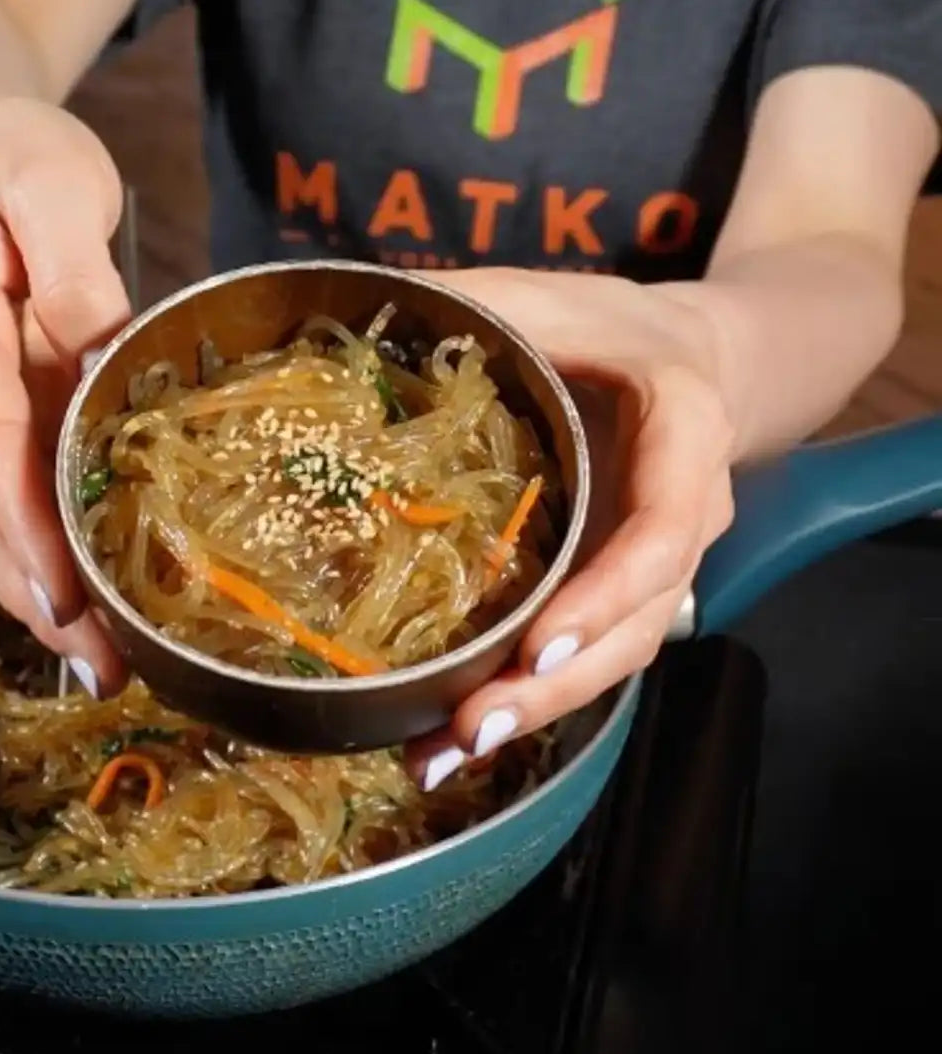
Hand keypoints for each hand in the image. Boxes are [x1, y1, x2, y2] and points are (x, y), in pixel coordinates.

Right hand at [0, 94, 129, 695]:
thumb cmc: (15, 160)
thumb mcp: (51, 185)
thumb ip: (72, 267)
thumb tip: (100, 347)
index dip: (22, 523)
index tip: (63, 593)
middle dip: (34, 588)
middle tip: (98, 660)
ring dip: (34, 589)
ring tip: (96, 655)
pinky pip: (4, 496)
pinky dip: (37, 554)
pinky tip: (80, 595)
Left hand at [404, 268, 735, 789]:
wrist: (684, 357)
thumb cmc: (613, 324)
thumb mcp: (553, 299)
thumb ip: (482, 305)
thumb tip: (368, 316)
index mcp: (683, 438)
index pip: (663, 529)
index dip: (607, 594)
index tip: (537, 643)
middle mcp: (681, 519)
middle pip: (634, 626)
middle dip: (551, 686)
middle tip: (466, 729)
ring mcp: (651, 567)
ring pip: (609, 657)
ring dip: (531, 712)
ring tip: (439, 755)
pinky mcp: (613, 589)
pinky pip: (583, 651)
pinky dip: (523, 694)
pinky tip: (451, 732)